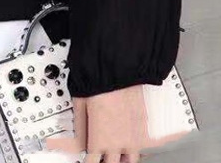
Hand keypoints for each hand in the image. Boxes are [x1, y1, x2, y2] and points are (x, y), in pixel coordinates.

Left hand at [43, 85, 190, 161]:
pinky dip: (133, 149)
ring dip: (121, 160)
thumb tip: (78, 138)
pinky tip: (128, 146)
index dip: (88, 162)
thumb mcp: (79, 103)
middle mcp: (119, 143)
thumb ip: (79, 126)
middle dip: (105, 162)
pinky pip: (140, 147)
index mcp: (100, 140)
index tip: (86, 159)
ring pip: (130, 161)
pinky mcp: (143, 127)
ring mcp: (134, 136)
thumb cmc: (99, 81)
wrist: (120, 67)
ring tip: (115, 156)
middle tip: (99, 156)